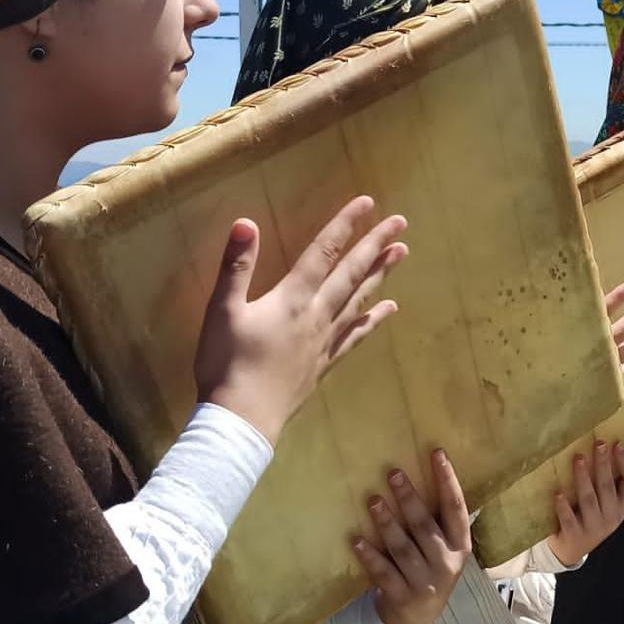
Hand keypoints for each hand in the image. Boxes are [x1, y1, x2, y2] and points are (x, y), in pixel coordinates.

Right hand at [195, 196, 408, 445]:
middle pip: (350, 273)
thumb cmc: (226, 363)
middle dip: (375, 245)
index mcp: (291, 298)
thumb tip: (246, 222)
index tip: (367, 203)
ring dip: (380, 275)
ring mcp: (324, 342)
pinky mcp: (324, 365)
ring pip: (359, 301)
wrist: (242, 419)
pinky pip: (355, 337)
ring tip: (402, 255)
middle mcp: (316, 315)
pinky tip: (390, 310)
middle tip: (401, 223)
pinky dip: (373, 321)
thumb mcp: (221, 310)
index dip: (344, 225)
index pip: (322, 252)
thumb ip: (236, 266)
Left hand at [352, 449, 471, 623]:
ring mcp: (425, 583)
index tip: (437, 452)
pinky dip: (370, 556)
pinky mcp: (403, 597)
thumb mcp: (443, 548)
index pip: (456, 508)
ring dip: (387, 523)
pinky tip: (356, 540)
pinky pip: (383, 573)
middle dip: (409, 498)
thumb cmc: (428, 568)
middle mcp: (447, 564)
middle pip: (425, 526)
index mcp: (461, 545)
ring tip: (372, 500)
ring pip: (403, 548)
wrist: (417, 618)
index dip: (448, 480)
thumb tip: (417, 472)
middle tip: (393, 473)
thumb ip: (436, 520)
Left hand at [547, 441, 623, 565]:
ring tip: (578, 458)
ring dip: (583, 478)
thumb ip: (606, 483)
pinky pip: (569, 518)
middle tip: (598, 444)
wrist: (571, 549)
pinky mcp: (574, 535)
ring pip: (589, 499)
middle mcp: (611, 517)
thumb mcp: (605, 504)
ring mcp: (593, 527)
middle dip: (603, 464)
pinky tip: (558, 493)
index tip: (617, 444)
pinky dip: (563, 505)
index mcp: (623, 507)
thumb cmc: (589, 518)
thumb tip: (603, 449)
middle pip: (608, 487)